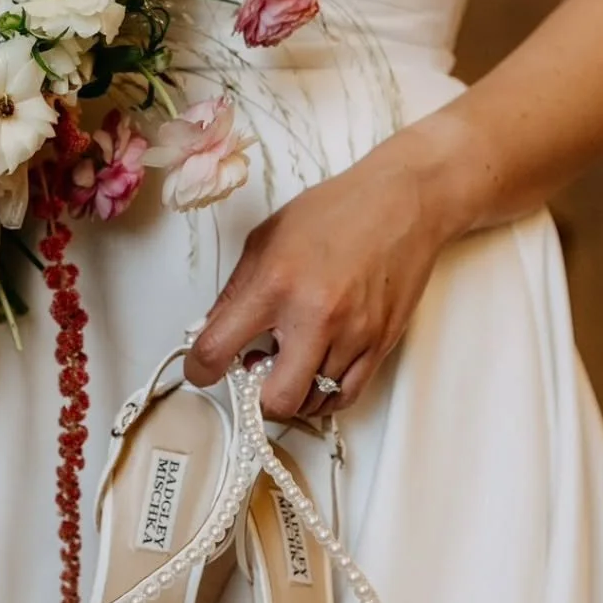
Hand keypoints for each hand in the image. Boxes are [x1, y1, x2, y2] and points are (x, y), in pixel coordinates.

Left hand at [183, 147, 448, 419]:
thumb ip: (236, 290)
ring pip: (312, 401)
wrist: (402, 202)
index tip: (201, 369)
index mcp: (276, 284)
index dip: (199, 369)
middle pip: (275, 398)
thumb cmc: (338, 210)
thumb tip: (212, 329)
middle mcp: (314, 315)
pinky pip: (346, 396)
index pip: (217, 348)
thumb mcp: (267, 237)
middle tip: (252, 375)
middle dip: (255, 398)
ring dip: (293, 391)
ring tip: (288, 363)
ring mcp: (353, 334)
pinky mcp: (380, 344)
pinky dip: (324, 396)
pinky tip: (314, 375)